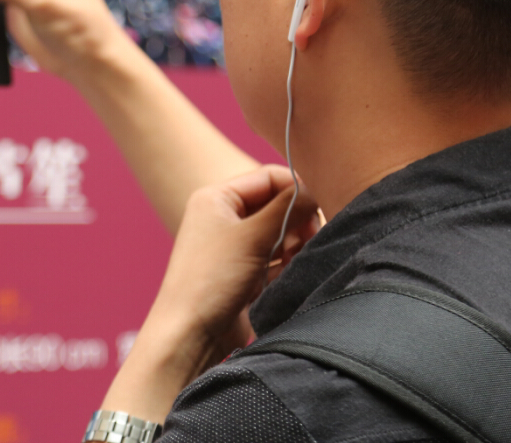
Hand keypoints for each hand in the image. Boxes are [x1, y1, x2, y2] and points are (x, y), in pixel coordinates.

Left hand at [99, 166, 319, 421]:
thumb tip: (315, 191)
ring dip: (294, 244)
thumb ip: (287, 207)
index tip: (319, 210)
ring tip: (293, 261)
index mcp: (217, 197)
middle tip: (308, 241)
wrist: (191, 334)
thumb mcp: (253, 235)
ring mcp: (234, 246)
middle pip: (278, 205)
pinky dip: (287, 264)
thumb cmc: (212, 278)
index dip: (297, 190)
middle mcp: (224, 217)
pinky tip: (287, 275)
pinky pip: (276, 258)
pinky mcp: (244, 272)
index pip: (270, 177)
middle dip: (298, 221)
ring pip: (280, 233)